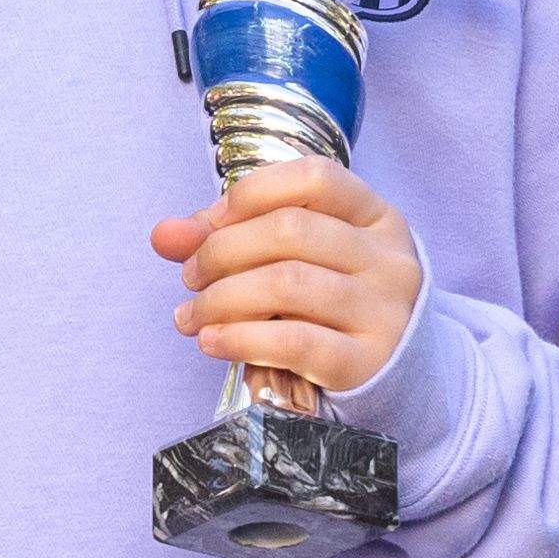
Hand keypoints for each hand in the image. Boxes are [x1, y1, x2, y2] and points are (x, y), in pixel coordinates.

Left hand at [155, 159, 426, 399]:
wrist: (394, 380)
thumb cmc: (332, 309)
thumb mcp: (298, 261)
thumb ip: (231, 237)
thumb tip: (164, 235)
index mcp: (376, 218)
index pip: (315, 177)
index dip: (251, 193)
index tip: (209, 225)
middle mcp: (389, 259)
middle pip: (292, 230)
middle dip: (222, 251)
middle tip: (190, 277)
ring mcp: (384, 311)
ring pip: (288, 284)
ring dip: (220, 299)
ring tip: (191, 315)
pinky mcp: (368, 363)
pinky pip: (294, 342)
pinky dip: (240, 339)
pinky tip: (211, 342)